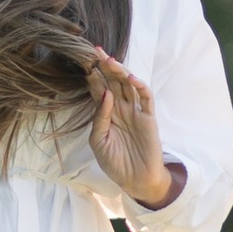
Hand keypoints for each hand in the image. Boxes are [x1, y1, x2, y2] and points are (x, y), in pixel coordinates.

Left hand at [88, 52, 175, 209]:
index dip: (93, 76)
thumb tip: (105, 94)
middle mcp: (121, 108)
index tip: (84, 61)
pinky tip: (130, 78)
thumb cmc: (115, 163)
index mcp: (107, 114)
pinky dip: (140, 86)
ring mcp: (135, 111)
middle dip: (105, 67)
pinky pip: (146, 98)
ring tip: (110, 60)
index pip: (99, 90)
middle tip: (96, 51)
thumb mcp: (98, 141)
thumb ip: (100, 118)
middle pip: (113, 82)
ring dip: (120, 72)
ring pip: (128, 85)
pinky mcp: (148, 117)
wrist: (135, 180)